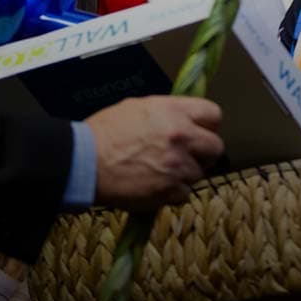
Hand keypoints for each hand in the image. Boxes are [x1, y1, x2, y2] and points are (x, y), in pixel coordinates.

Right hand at [84, 96, 223, 210]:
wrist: (84, 162)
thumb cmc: (104, 133)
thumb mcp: (137, 107)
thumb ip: (166, 112)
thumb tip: (182, 118)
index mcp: (173, 111)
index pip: (214, 114)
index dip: (208, 124)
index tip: (202, 131)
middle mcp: (181, 137)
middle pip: (216, 147)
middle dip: (203, 153)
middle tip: (187, 155)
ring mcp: (177, 165)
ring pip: (199, 173)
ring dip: (185, 174)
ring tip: (161, 170)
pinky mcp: (169, 190)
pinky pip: (184, 194)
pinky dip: (172, 192)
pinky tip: (154, 184)